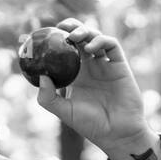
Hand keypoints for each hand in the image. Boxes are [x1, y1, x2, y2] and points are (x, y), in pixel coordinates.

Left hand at [31, 19, 151, 149]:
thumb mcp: (64, 111)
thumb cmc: (90, 124)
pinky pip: (111, 45)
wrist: (116, 133)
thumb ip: (48, 97)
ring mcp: (105, 64)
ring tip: (74, 37)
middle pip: (81, 39)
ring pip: (96, 38)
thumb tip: (41, 76)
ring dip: (86, 32)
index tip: (46, 34)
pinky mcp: (120, 65)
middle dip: (72, 27)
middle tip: (61, 27)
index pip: (65, 50)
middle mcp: (90, 66)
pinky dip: (101, 41)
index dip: (57, 39)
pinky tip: (90, 47)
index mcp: (76, 75)